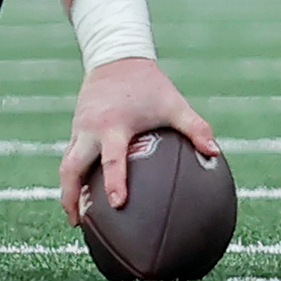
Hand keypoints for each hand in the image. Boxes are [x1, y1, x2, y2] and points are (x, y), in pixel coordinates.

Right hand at [60, 56, 218, 222]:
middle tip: (80, 223)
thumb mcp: (173, 103)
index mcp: (114, 125)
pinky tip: (82, 192)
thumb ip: (195, 127)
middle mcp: (91, 129)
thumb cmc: (149, 83)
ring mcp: (79, 129)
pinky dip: (72, 176)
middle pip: (71, 168)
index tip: (116, 205)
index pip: (111, 159)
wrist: (117, 57)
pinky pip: (70, 156)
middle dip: (71, 196)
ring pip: (66, 165)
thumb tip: (214, 152)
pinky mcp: (76, 128)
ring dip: (67, 190)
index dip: (114, 182)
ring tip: (77, 216)